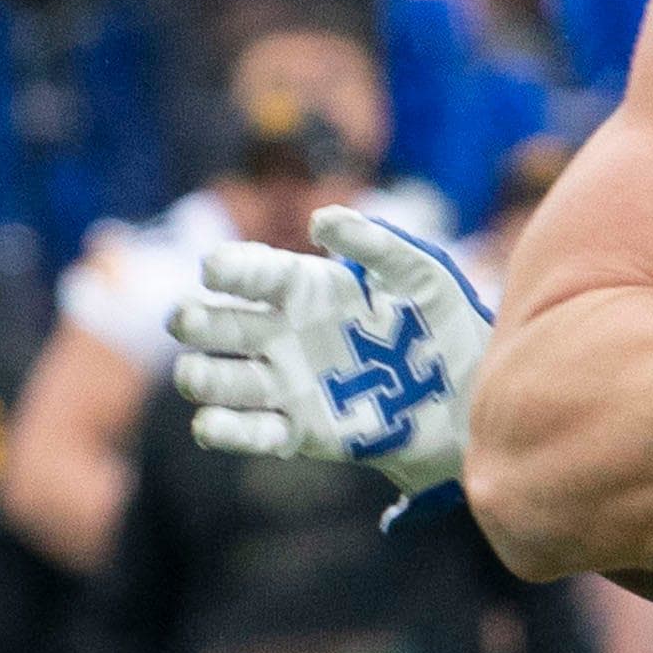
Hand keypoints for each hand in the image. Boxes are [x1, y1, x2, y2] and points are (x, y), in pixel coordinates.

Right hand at [171, 206, 489, 496]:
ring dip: (201, 376)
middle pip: (217, 324)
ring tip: (197, 376)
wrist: (465, 398)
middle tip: (187, 320)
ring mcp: (285, 383)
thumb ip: (377, 244)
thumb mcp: (422, 275)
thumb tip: (321, 220)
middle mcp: (282, 334)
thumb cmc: (443, 324)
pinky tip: (212, 424)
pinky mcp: (298, 432)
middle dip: (196, 320)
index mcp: (305, 288)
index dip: (229, 269)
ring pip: (219, 378)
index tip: (216, 269)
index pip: (251, 272)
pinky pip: (248, 431)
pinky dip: (225, 429)